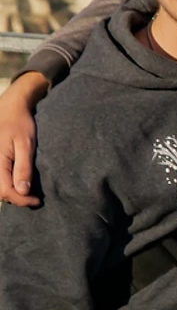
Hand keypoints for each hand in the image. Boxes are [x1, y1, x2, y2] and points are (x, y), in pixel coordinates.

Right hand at [0, 72, 49, 207]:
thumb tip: (23, 190)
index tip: (37, 201)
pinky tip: (19, 184)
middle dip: (16, 198)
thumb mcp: (26, 144)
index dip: (21, 200)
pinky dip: (7, 184)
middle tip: (34, 199)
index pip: (5, 191)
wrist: (10, 108)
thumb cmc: (20, 123)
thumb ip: (23, 167)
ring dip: (11, 193)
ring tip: (28, 193)